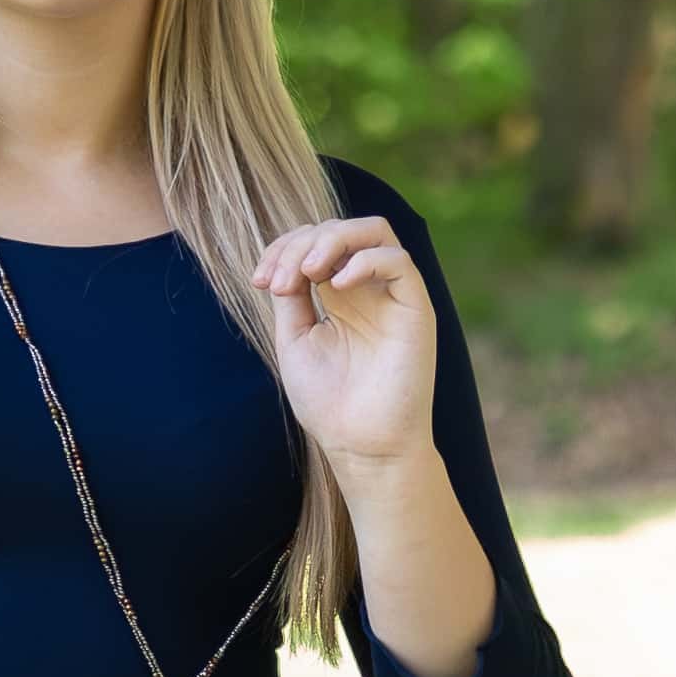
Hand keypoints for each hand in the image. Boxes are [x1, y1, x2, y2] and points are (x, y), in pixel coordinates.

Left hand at [254, 216, 439, 481]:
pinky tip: (337, 284)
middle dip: (300, 244)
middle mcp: (367, 289)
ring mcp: (392, 296)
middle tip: (280, 282)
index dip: (283, 248)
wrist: (362, 445)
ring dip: (332, 240)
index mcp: (338, 296)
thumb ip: (293, 295)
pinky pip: (398, 261)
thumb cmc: (329, 402)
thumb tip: (285, 260)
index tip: (259, 280)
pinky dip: (365, 260)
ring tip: (308, 271)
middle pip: (339, 230)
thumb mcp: (296, 339)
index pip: (315, 244)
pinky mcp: (416, 308)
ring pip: (373, 231)